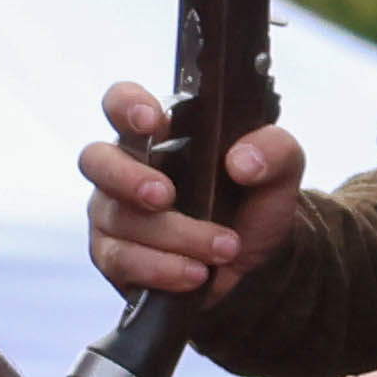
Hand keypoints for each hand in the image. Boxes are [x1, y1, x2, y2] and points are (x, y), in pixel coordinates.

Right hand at [83, 80, 307, 300]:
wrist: (257, 263)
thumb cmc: (253, 204)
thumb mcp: (280, 171)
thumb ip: (274, 150)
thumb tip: (242, 161)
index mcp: (158, 135)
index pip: (121, 103)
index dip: (126, 106)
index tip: (152, 121)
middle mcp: (126, 169)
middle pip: (96, 160)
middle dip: (129, 178)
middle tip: (166, 195)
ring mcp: (114, 214)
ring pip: (120, 219)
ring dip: (175, 236)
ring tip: (222, 248)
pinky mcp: (115, 257)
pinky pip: (121, 260)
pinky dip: (162, 268)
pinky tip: (196, 273)